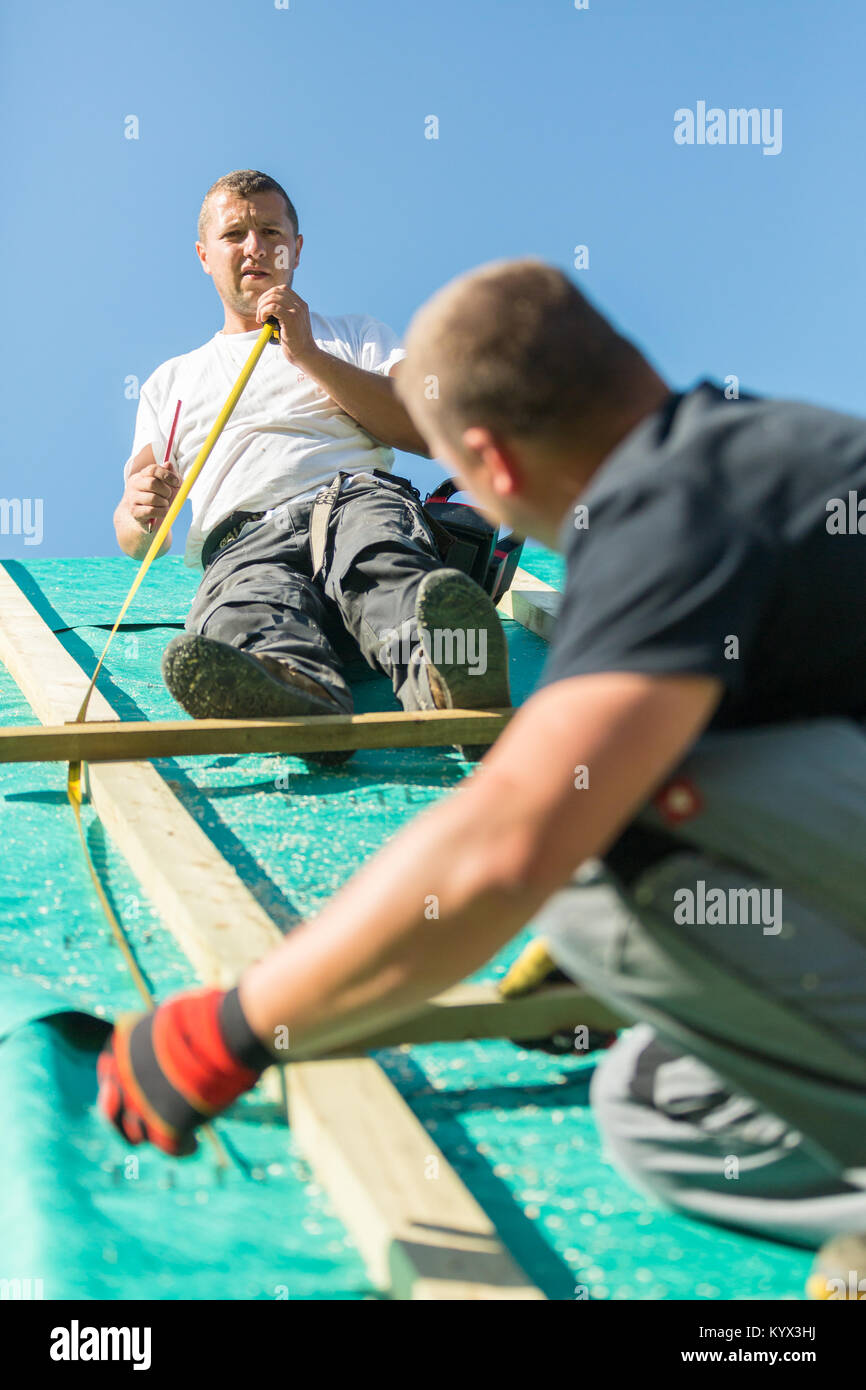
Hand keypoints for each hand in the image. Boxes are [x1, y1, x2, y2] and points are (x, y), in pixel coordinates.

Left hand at [97, 987, 270, 1155]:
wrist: (224, 1031)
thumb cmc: (207, 1016)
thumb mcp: (171, 1019)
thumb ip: (158, 1040)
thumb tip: (166, 1046)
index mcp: (120, 1047)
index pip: (107, 1073)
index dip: (118, 1085)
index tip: (131, 1090)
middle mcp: (123, 1078)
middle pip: (112, 1112)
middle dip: (124, 1120)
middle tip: (143, 1123)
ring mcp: (143, 1104)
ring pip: (138, 1134)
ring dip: (154, 1134)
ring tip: (174, 1134)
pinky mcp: (168, 1125)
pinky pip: (171, 1147)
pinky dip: (183, 1147)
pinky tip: (193, 1145)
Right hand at [125, 446, 179, 530]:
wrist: (147, 519)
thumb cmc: (160, 499)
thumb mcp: (169, 486)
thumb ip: (171, 475)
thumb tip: (168, 464)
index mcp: (142, 475)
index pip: (153, 469)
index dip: (167, 475)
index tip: (177, 483)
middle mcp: (134, 484)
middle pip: (152, 483)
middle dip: (166, 491)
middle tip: (168, 496)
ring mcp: (132, 498)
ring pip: (153, 498)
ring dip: (164, 503)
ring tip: (164, 505)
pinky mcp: (134, 512)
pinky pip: (151, 510)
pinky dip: (162, 512)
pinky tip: (162, 512)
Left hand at [255, 285, 318, 367]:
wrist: (306, 355)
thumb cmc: (296, 343)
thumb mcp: (291, 324)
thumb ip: (284, 314)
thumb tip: (266, 308)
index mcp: (300, 305)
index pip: (282, 290)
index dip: (269, 296)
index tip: (263, 308)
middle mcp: (300, 305)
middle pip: (276, 291)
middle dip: (263, 300)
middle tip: (260, 315)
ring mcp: (296, 311)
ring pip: (273, 298)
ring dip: (262, 307)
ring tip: (261, 319)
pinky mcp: (291, 318)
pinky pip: (272, 307)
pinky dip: (264, 312)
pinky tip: (264, 321)